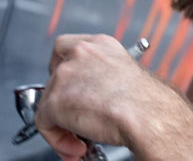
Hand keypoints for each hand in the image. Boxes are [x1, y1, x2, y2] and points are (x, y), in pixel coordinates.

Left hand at [35, 34, 166, 159]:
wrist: (148, 115)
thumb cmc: (147, 102)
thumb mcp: (126, 76)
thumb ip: (102, 78)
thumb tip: (91, 97)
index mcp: (100, 44)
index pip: (65, 47)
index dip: (62, 70)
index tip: (68, 88)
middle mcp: (80, 54)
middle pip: (55, 78)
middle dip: (64, 104)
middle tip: (76, 123)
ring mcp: (65, 75)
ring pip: (49, 103)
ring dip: (63, 126)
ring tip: (81, 143)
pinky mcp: (55, 100)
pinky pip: (44, 123)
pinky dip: (57, 139)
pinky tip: (76, 148)